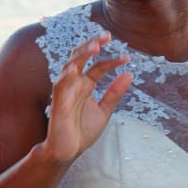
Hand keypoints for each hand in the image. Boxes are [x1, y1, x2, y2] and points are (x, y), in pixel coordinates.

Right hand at [44, 32, 132, 161]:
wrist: (68, 152)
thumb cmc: (82, 132)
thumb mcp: (104, 111)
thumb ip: (114, 93)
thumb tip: (129, 74)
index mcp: (85, 85)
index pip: (98, 66)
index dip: (111, 60)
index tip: (127, 58)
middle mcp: (74, 84)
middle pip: (80, 58)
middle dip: (91, 45)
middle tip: (107, 35)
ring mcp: (65, 91)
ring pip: (70, 66)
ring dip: (81, 55)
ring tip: (95, 46)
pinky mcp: (58, 102)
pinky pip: (60, 85)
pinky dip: (67, 75)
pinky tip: (75, 68)